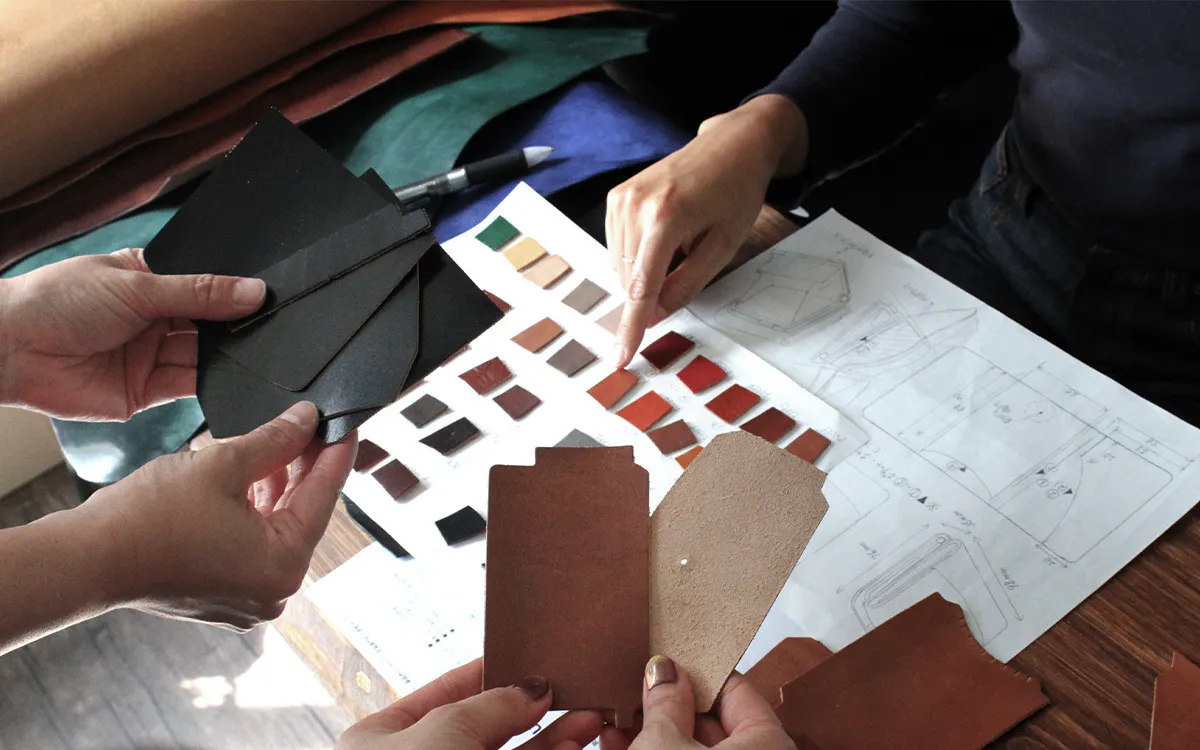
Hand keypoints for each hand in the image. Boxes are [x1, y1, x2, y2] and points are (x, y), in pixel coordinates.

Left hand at [0, 247, 264, 419]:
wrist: (9, 350)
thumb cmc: (57, 301)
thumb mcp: (137, 287)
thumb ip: (198, 293)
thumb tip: (254, 291)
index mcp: (152, 280)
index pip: (206, 284)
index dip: (235, 289)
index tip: (270, 292)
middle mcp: (156, 318)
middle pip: (211, 322)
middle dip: (236, 324)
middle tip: (270, 322)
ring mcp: (152, 355)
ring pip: (204, 355)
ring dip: (227, 354)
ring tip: (254, 348)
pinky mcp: (147, 392)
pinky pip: (189, 386)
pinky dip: (211, 383)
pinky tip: (232, 375)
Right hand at [74, 401, 355, 629]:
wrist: (85, 560)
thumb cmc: (148, 518)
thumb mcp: (223, 463)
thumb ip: (275, 440)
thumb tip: (308, 420)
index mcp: (283, 566)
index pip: (324, 496)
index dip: (337, 453)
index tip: (347, 424)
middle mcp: (273, 590)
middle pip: (301, 512)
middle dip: (302, 465)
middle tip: (310, 423)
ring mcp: (246, 597)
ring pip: (275, 525)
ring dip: (274, 484)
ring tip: (275, 440)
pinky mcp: (221, 593)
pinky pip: (251, 542)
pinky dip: (251, 509)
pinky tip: (249, 472)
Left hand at [337, 658, 602, 749]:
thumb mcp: (445, 731)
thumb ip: (494, 704)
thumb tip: (534, 688)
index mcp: (383, 739)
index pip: (443, 693)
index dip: (487, 673)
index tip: (528, 659)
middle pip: (484, 728)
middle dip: (531, 710)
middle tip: (570, 690)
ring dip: (551, 741)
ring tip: (588, 718)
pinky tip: (573, 747)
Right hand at [600, 656, 794, 749]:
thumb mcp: (663, 744)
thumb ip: (665, 702)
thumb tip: (664, 670)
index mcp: (768, 744)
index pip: (736, 689)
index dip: (697, 670)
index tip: (670, 657)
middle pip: (713, 723)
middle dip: (669, 705)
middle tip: (638, 686)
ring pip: (693, 749)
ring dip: (655, 732)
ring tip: (617, 716)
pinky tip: (618, 743)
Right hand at [605, 95, 806, 366]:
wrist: (732, 143)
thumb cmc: (736, 191)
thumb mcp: (725, 245)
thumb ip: (688, 283)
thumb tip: (656, 314)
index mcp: (665, 218)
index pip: (640, 287)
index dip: (632, 326)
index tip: (621, 356)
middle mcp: (635, 205)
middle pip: (628, 279)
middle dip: (649, 292)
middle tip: (687, 264)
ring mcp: (621, 198)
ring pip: (619, 266)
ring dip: (643, 272)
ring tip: (680, 242)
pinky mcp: (617, 196)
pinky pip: (617, 247)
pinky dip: (637, 255)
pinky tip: (664, 236)